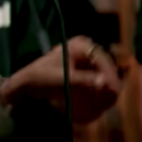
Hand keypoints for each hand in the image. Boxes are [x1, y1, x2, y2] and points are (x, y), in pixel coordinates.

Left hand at [5, 36, 121, 123]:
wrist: (26, 83)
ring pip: (102, 69)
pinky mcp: (81, 67)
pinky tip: (101, 93)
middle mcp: (84, 47)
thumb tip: (105, 83)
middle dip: (110, 78)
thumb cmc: (42, 77)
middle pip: (104, 62)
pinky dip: (99, 83)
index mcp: (79, 45)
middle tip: (114, 95)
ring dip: (106, 81)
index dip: (110, 73)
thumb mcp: (63, 79)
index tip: (114, 89)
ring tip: (110, 96)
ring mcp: (83, 57)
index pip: (101, 58)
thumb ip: (84, 80)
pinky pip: (95, 74)